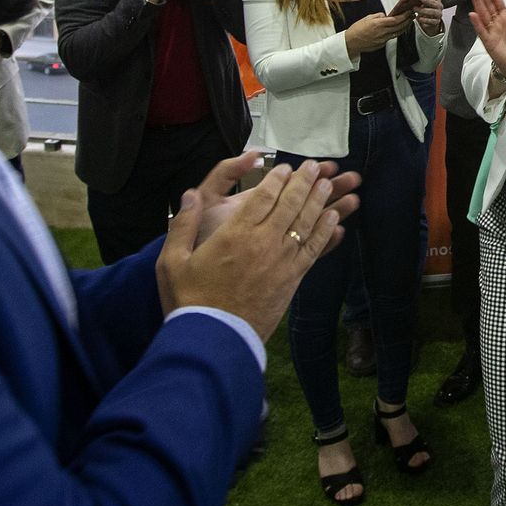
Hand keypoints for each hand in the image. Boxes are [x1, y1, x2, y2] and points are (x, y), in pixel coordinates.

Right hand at [157, 159, 360, 340]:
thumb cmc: (189, 300)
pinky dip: (325, 231)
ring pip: (306, 223)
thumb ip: (182, 224)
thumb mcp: (171, 260)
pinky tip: (333, 220)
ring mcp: (282, 261)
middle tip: (315, 167)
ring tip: (328, 185)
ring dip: (319, 201)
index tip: (286, 167)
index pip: (263, 197)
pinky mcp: (293, 279)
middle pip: (290, 204)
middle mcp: (263, 242)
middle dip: (304, 182)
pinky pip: (314, 249)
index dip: (277, 179)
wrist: (214, 339)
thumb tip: (190, 194)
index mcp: (235, 234)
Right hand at [343, 11, 412, 56]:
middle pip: (399, 27)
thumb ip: (378, 16)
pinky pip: (392, 37)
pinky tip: (400, 28)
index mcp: (378, 24)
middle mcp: (382, 32)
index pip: (395, 20)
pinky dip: (397, 32)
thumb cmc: (356, 30)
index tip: (409, 12)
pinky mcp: (382, 44)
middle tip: (413, 15)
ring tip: (409, 21)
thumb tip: (385, 15)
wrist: (351, 43)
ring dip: (405, 27)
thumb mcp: (367, 18)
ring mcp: (383, 40)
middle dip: (408, 21)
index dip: (404, 16)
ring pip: (398, 33)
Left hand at [413, 0, 443, 32]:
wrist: (430, 21)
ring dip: (424, 10)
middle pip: (435, 4)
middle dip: (428, 1)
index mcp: (437, 0)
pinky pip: (431, 21)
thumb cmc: (427, 9)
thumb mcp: (425, 2)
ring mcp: (439, 15)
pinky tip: (418, 18)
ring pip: (433, 12)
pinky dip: (424, 20)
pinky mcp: (436, 22)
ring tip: (415, 9)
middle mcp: (439, 7)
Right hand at [467, 0, 505, 77]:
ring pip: (483, 15)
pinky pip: (482, 31)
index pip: (497, 1)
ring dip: (478, 4)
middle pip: (488, 5)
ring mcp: (491, 31)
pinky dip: (477, 23)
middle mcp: (496, 22)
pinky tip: (473, 14)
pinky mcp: (489, 42)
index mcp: (505, 17)